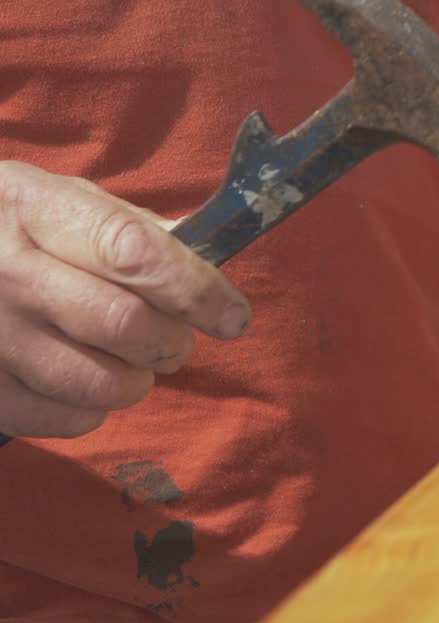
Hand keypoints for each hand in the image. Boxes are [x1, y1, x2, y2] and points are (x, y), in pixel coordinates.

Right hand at [0, 161, 249, 438]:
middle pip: (125, 325)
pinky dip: (94, 408)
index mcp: (32, 206)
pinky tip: (82, 379)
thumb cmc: (10, 229)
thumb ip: (134, 230)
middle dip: (172, 342)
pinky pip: (69, 419)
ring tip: (130, 362)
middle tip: (174, 341)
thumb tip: (209, 269)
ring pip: (102, 383)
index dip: (197, 290)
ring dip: (137, 380)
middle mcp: (3, 268)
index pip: (134, 252)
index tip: (233, 317)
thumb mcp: (61, 203)